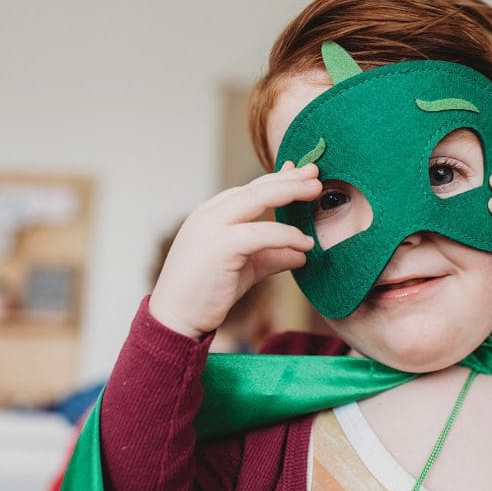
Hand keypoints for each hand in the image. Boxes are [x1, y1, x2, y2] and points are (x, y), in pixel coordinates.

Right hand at [149, 161, 320, 338]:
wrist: (175, 319)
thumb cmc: (206, 293)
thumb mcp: (245, 268)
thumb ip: (271, 256)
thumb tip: (301, 254)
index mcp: (212, 214)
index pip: (249, 189)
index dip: (278, 179)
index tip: (302, 173)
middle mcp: (210, 214)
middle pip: (256, 187)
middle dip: (289, 177)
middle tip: (316, 171)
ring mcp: (212, 227)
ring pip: (258, 199)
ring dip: (290, 192)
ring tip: (316, 191)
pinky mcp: (220, 246)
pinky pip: (261, 233)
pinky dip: (287, 235)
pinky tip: (305, 244)